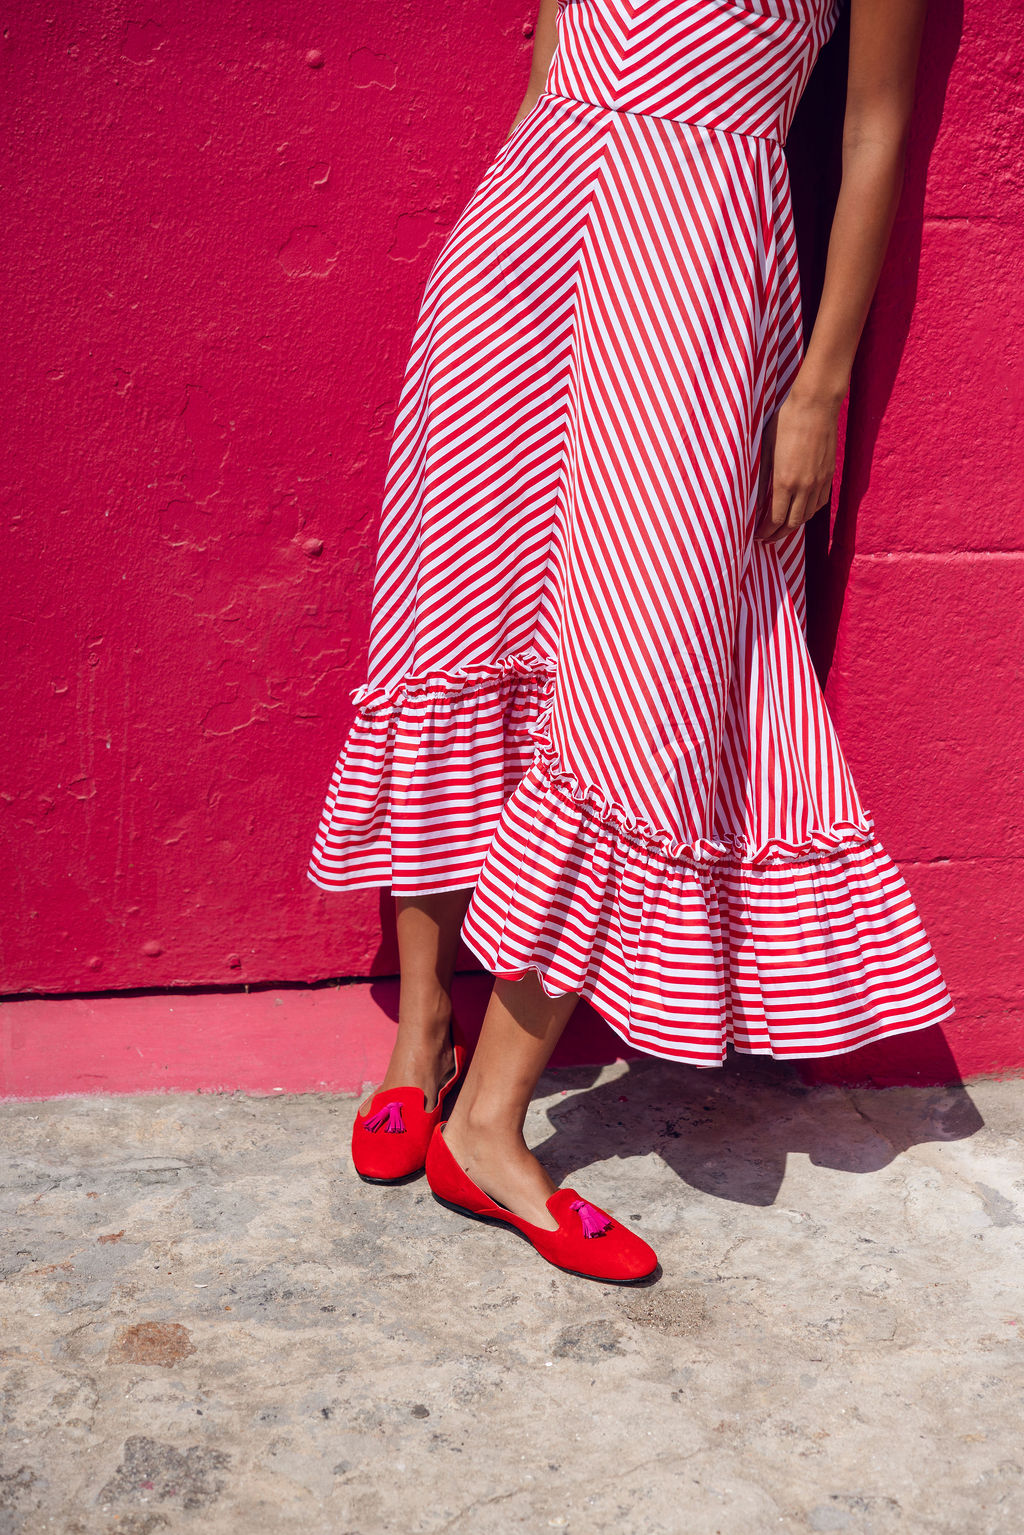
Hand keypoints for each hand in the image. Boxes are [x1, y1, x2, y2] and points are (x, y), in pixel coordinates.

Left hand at [753, 388, 838, 542]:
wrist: (816, 405)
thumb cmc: (786, 423)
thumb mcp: (765, 451)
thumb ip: (761, 480)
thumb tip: (755, 503)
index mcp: (785, 481)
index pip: (776, 519)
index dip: (766, 531)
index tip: (758, 536)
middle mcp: (805, 486)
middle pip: (793, 523)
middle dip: (778, 535)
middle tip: (767, 538)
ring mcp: (820, 481)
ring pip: (808, 515)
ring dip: (794, 525)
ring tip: (782, 528)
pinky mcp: (829, 474)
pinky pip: (820, 502)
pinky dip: (809, 512)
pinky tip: (801, 511)